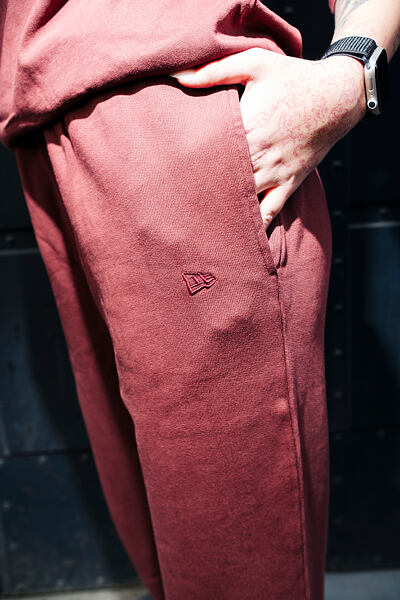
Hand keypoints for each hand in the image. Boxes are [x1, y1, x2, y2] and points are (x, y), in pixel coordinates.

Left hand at [170, 48, 365, 227]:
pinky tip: (239, 241)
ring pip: (244, 200)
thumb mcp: (256, 63)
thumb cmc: (294, 78)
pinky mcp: (289, 183)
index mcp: (248, 126)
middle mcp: (261, 155)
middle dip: (199, 194)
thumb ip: (216, 70)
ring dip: (222, 213)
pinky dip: (256, 226)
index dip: (188, 166)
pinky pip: (271, 210)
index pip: (212, 152)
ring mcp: (276, 173)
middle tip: (172, 208)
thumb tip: (179, 77)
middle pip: (224, 181)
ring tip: (197, 229)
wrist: (338, 96)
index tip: (165, 176)